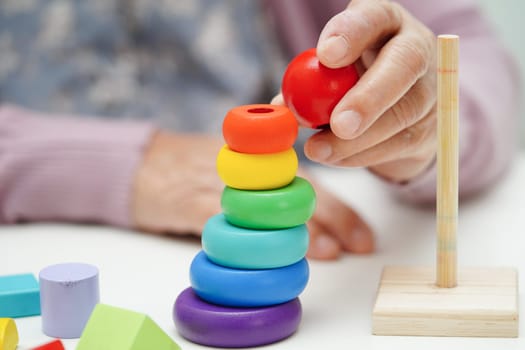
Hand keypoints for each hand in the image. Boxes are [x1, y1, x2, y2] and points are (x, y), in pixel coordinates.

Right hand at [132, 131, 372, 257]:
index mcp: (262, 162)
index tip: (362, 237)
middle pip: (299, 191)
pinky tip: (266, 256)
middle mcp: (248, 169)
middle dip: (334, 218)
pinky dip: (251, 240)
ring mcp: (223, 181)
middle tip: (357, 245)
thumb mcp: (236, 168)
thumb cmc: (192, 167)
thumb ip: (268, 189)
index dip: (341, 210)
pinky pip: (229, 220)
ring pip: (270, 205)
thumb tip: (313, 226)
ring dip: (301, 229)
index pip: (311, 183)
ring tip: (328, 251)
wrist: (141, 163)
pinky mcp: (194, 199)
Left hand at [300, 0, 437, 182]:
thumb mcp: (332, 68)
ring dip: (360, 140)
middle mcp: (415, 46)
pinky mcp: (432, 124)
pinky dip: (362, 155)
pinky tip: (335, 158)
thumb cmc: (352, 76)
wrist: (396, 103)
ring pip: (404, 113)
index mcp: (384, 21)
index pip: (374, 16)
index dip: (352, 33)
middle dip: (369, 97)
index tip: (326, 56)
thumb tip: (282, 105)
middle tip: (339, 125)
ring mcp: (430, 86)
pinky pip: (399, 143)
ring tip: (319, 150)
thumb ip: (311, 80)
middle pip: (404, 64)